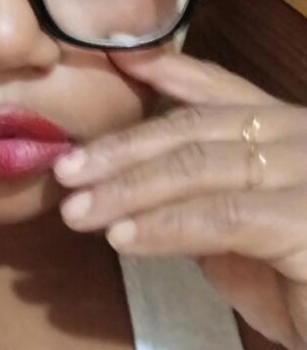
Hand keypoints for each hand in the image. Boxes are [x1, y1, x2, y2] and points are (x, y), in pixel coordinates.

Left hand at [53, 49, 306, 349]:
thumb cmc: (305, 291)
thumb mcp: (242, 238)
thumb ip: (199, 200)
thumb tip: (137, 186)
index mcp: (284, 131)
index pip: (218, 91)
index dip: (167, 71)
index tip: (116, 58)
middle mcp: (299, 136)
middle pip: (195, 127)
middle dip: (124, 147)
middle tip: (66, 170)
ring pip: (199, 166)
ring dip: (129, 189)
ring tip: (78, 210)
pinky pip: (221, 216)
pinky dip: (165, 225)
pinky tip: (123, 238)